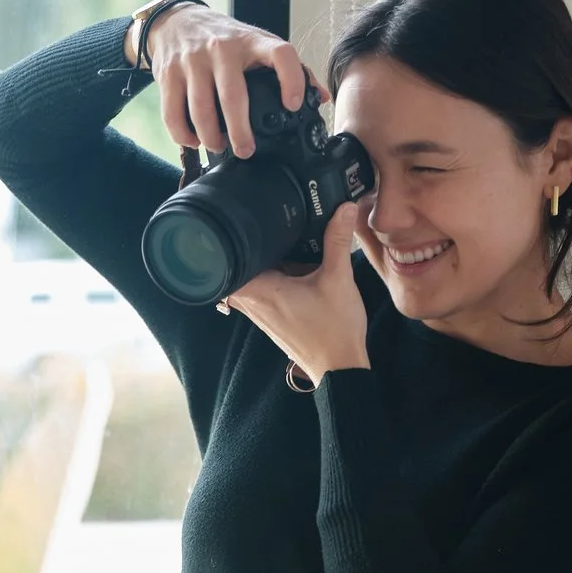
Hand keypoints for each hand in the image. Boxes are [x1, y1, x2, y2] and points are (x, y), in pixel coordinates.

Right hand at [142, 7, 314, 157]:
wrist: (176, 22)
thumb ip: (290, 68)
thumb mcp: (257, 43)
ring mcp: (192, 61)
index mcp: (252, 41)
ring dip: (210, 137)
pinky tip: (193, 141)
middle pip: (233, 96)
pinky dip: (183, 134)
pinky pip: (173, 112)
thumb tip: (320, 97)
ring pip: (201, 109)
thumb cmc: (223, 39)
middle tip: (246, 151)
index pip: (281, 54)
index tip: (293, 105)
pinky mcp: (168, 74)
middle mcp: (222, 48)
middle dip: (240, 131)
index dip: (292, 79)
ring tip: (218, 146)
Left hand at [225, 203, 369, 383]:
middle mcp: (251, 301)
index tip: (242, 217)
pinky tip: (293, 262)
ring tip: (282, 237)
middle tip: (268, 221)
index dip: (234, 235)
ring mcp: (259, 311)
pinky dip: (274, 274)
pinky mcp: (270, 316)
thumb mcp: (339, 278)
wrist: (339, 366)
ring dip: (265, 259)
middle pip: (240, 263)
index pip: (227, 257)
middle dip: (253, 244)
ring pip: (253, 275)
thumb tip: (344, 206)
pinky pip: (263, 287)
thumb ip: (337, 240)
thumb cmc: (334, 328)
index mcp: (259, 289)